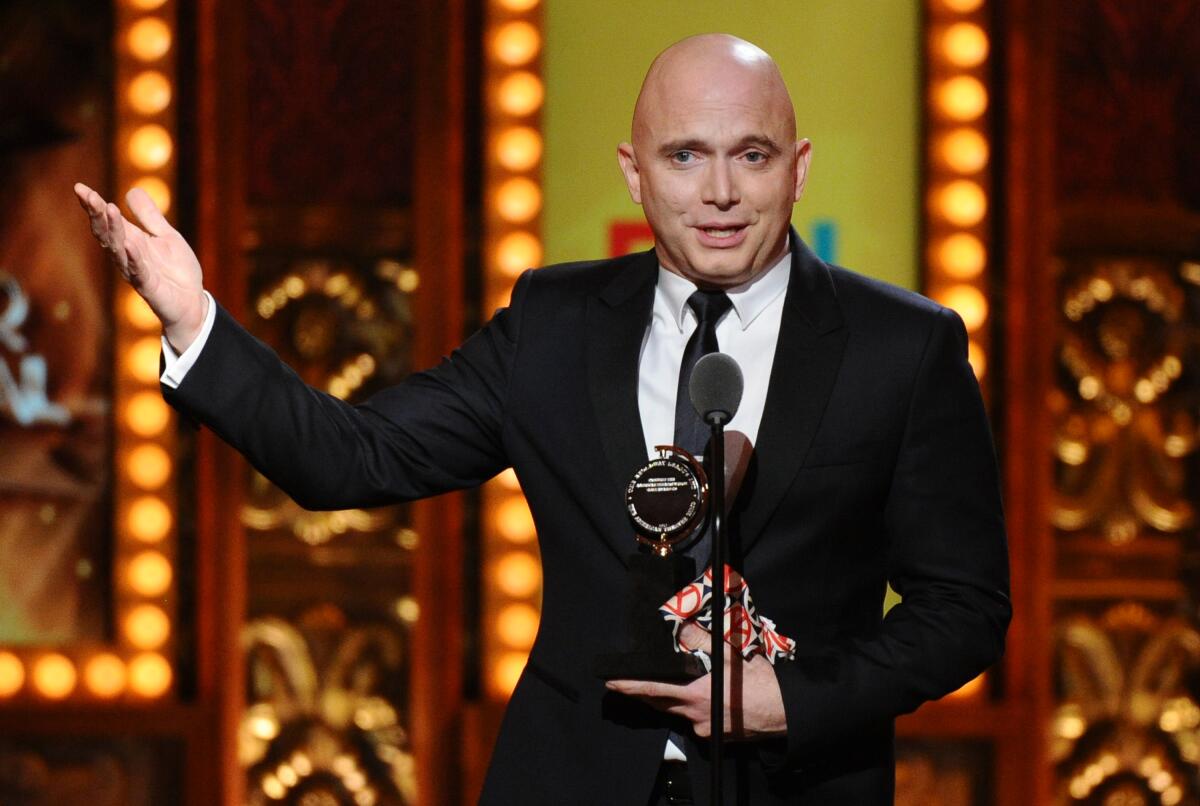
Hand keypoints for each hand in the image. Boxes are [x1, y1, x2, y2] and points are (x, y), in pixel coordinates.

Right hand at [74, 183, 207, 351]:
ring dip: (114, 230)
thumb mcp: (166, 236)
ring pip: (119, 250)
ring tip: (109, 209)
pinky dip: (134, 258)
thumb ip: (149, 216)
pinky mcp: (149, 288)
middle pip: (107, 234)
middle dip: (98, 215)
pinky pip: (139, 272)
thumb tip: (132, 189)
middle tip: (88, 196)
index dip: (95, 205)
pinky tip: (129, 244)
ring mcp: (136, 272)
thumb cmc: (177, 270)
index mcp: (131, 241)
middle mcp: (128, 256)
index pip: (108, 221)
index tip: (79, 188)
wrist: (192, 302)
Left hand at [606, 622, 787, 739]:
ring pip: (677, 713)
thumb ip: (703, 642)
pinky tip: (695, 697)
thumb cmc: (759, 682)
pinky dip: (688, 708)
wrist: (785, 711)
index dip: (630, 687)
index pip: (653, 691)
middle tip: (626, 684)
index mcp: (695, 696)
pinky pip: (694, 721)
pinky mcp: (715, 736)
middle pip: (660, 705)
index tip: (611, 683)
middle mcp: (695, 716)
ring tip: (659, 686)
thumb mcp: (731, 655)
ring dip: (666, 701)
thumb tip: (682, 629)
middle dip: (642, 695)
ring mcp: (705, 729)